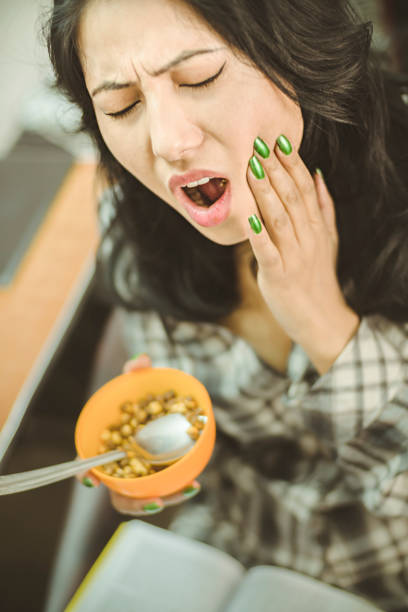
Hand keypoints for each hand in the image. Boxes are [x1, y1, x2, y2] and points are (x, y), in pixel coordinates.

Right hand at [78, 353, 200, 514]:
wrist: (158, 407)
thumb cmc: (138, 397)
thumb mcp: (136, 381)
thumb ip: (135, 370)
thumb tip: (141, 360)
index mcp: (104, 446)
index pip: (87, 464)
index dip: (85, 474)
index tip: (93, 479)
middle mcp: (118, 468)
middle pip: (118, 495)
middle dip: (134, 503)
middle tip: (154, 501)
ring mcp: (137, 478)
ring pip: (143, 499)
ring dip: (163, 500)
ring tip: (185, 490)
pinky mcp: (156, 479)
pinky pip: (163, 490)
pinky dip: (177, 490)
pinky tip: (194, 484)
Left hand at [246, 135, 359, 373]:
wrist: (322, 319)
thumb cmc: (318, 277)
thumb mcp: (328, 240)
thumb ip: (323, 208)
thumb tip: (317, 174)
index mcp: (316, 226)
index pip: (304, 188)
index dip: (291, 163)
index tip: (278, 139)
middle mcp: (308, 237)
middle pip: (292, 197)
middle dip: (275, 169)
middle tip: (258, 142)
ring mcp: (294, 256)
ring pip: (280, 218)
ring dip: (266, 192)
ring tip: (252, 168)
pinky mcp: (279, 276)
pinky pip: (268, 252)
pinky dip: (258, 234)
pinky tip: (248, 217)